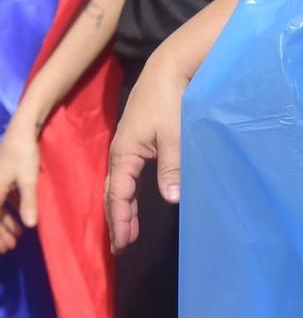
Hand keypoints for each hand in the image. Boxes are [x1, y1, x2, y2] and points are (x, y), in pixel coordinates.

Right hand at [0, 119, 40, 253]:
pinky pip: (2, 201)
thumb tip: (30, 226)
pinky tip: (20, 221)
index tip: (4, 250)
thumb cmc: (24, 155)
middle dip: (0, 234)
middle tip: (10, 248)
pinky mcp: (2, 180)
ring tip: (17, 236)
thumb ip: (28, 203)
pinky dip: (8, 212)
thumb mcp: (28, 180)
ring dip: (5, 224)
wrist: (21, 131)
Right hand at [105, 54, 189, 252]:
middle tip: (121, 246)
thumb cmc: (169, 101)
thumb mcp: (173, 134)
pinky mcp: (137, 141)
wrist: (167, 70)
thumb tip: (172, 198)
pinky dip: (128, 192)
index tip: (124, 244)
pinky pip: (127, 175)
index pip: (118, 196)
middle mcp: (120, 154)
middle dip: (117, 220)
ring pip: (119, 185)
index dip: (121, 221)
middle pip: (114, 194)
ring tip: (126, 230)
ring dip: (122, 208)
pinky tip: (133, 199)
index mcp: (124, 155)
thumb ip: (172, 166)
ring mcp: (127, 147)